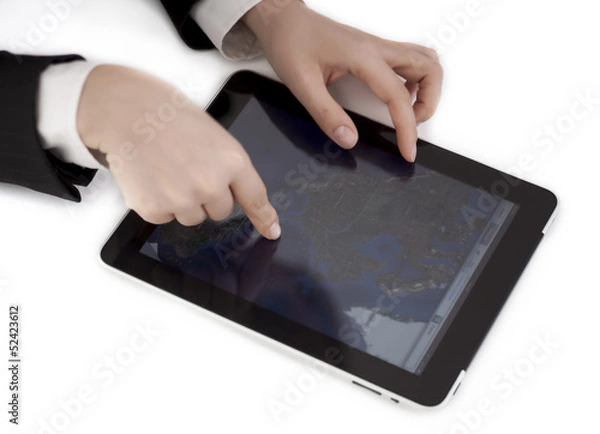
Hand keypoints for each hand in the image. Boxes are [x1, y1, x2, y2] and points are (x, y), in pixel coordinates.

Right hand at [76, 65, 280, 239]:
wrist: (127, 111)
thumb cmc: (171, 117)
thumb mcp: (215, 136)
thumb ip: (230, 168)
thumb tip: (236, 196)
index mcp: (231, 162)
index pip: (255, 198)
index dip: (264, 217)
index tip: (272, 231)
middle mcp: (211, 185)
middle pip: (220, 212)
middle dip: (208, 196)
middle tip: (188, 168)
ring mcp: (182, 200)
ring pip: (193, 217)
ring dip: (183, 202)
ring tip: (168, 170)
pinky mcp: (155, 209)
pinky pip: (165, 218)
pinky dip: (158, 203)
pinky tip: (152, 177)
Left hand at [244, 0, 442, 161]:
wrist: (282, 19)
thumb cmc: (290, 43)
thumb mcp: (302, 85)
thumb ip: (327, 115)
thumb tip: (349, 139)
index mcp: (363, 57)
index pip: (398, 96)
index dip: (408, 128)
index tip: (408, 151)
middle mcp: (376, 48)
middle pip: (429, 69)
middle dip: (429, 104)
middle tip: (410, 127)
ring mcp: (377, 45)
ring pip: (425, 60)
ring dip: (427, 89)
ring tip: (409, 113)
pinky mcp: (373, 48)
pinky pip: (410, 58)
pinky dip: (416, 79)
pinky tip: (398, 95)